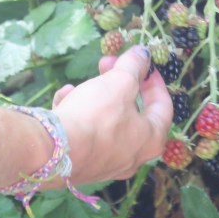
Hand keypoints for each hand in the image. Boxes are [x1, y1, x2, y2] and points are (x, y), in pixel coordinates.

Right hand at [49, 46, 171, 183]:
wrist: (55, 152)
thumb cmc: (97, 116)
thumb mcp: (120, 81)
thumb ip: (134, 65)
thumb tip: (143, 53)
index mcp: (151, 139)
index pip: (163, 106)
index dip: (154, 80)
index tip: (143, 63)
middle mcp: (132, 156)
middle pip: (131, 112)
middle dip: (118, 83)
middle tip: (106, 64)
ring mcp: (106, 163)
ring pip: (105, 122)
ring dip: (94, 97)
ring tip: (78, 84)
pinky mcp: (81, 164)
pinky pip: (84, 134)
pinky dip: (77, 115)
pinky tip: (63, 100)